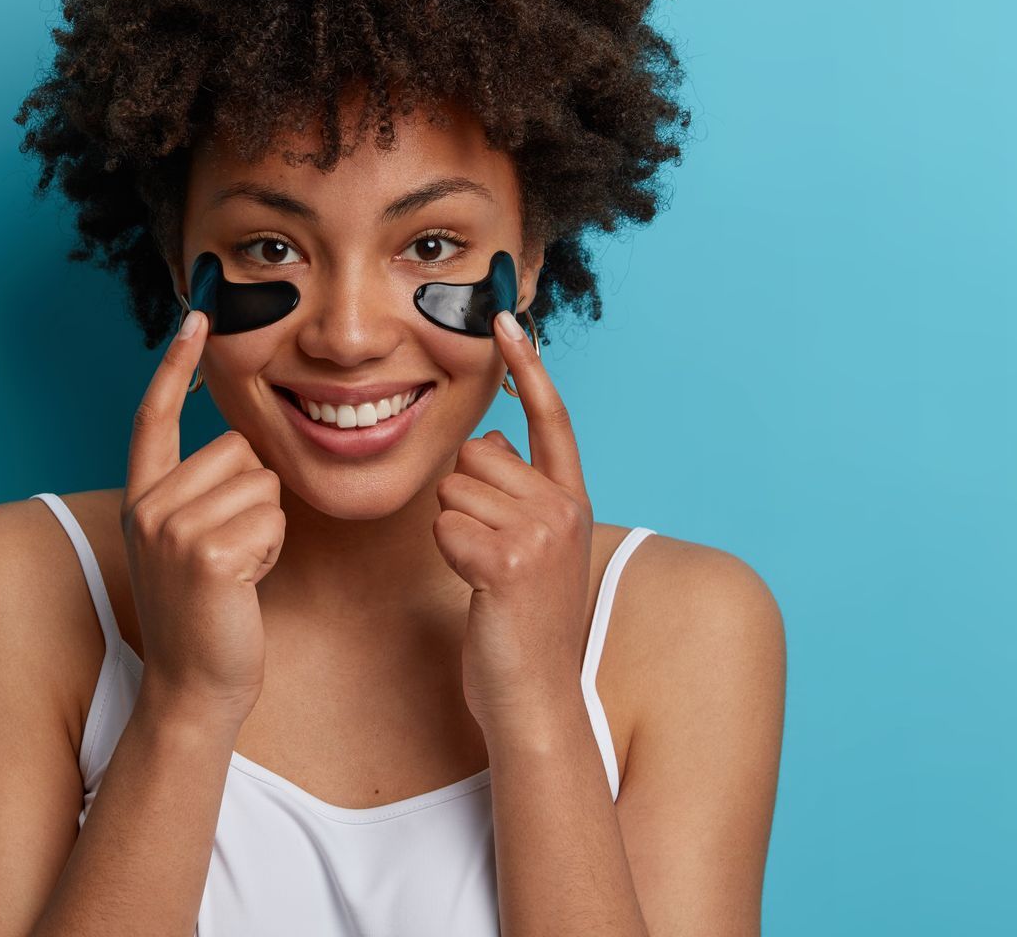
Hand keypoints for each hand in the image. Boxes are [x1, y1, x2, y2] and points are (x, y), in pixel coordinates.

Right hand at [123, 309, 286, 728]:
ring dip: (267, 527)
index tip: (199, 317)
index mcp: (142, 498)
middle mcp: (147, 506)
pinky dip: (272, 550)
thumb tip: (242, 451)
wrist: (195, 688)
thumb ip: (199, 495)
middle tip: (232, 553)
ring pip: (260, 483)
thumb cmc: (207, 617)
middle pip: (237, 450)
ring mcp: (171, 528)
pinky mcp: (206, 553)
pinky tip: (246, 585)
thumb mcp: (191, 544)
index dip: (174, 364)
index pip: (153, 416)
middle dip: (254, 496)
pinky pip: (271, 519)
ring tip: (238, 570)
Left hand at [432, 309, 594, 732]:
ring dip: (453, 528)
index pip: (551, 419)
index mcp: (572, 499)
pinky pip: (445, 524)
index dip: (529, 367)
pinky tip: (475, 586)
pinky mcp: (508, 559)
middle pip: (476, 455)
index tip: (507, 319)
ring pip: (454, 487)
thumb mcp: (534, 548)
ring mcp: (540, 532)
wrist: (537, 697)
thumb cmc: (522, 625)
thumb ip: (519, 493)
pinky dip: (447, 553)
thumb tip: (489, 442)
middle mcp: (563, 507)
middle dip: (464, 496)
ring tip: (483, 572)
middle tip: (488, 552)